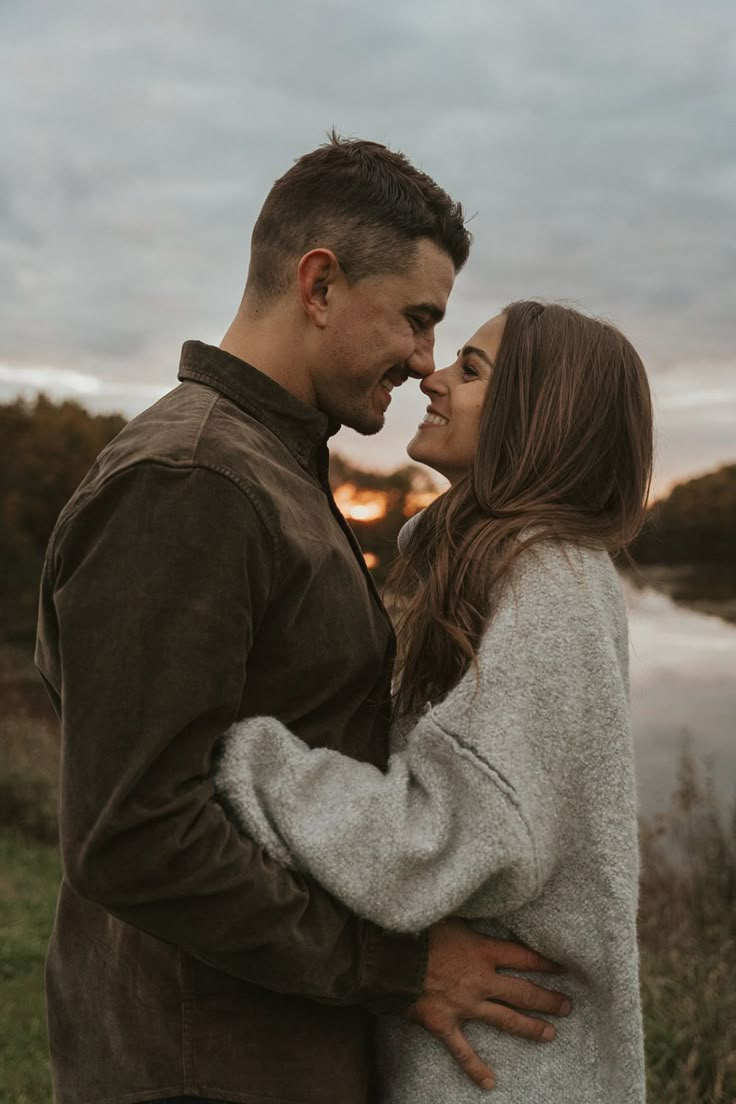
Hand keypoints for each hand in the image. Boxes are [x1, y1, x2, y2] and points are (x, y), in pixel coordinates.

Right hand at [405, 918, 571, 1091]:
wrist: (390, 956)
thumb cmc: (419, 930)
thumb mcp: (451, 916)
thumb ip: (472, 920)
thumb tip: (486, 905)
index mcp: (482, 951)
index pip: (523, 958)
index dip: (545, 963)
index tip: (563, 967)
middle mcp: (481, 980)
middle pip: (522, 992)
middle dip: (547, 999)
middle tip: (567, 1006)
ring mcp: (465, 1004)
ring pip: (505, 1020)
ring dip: (529, 1028)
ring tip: (550, 1034)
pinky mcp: (444, 1022)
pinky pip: (462, 1050)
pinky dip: (475, 1067)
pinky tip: (489, 1083)